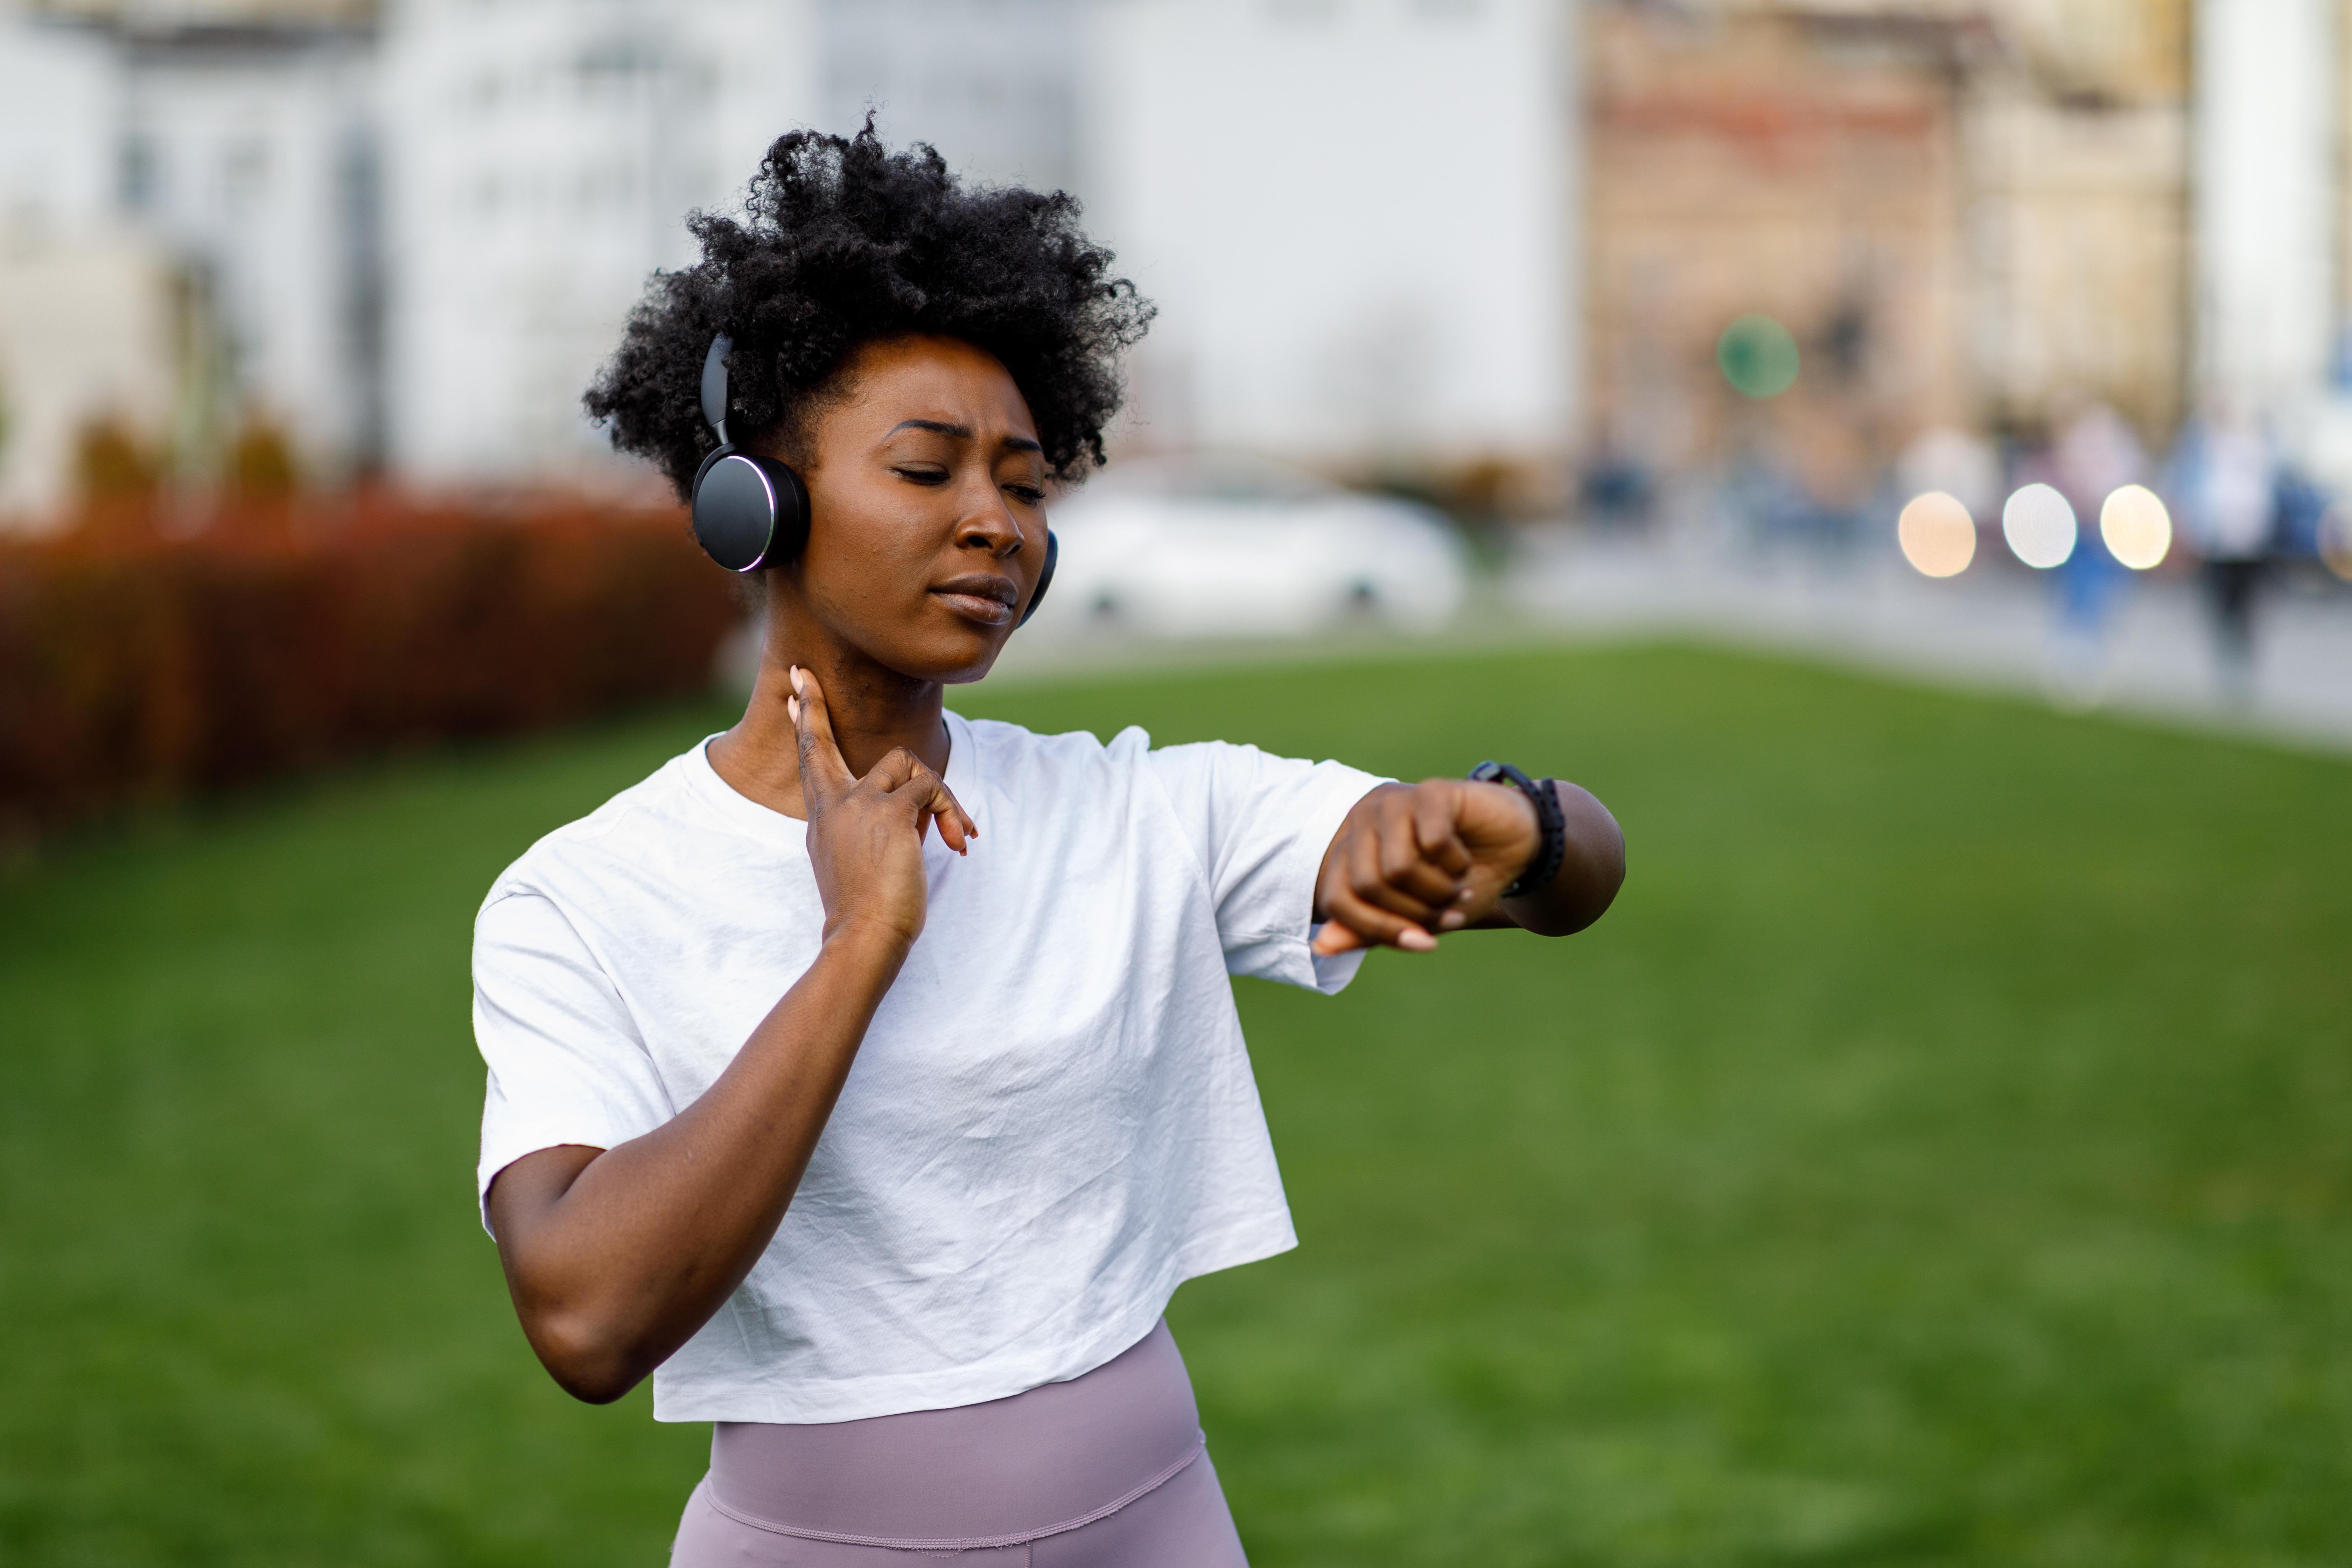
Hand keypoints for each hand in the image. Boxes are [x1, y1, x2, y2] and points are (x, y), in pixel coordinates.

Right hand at [788, 666, 976, 948]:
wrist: (864, 936)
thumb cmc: (867, 912)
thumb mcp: (862, 861)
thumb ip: (878, 826)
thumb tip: (915, 808)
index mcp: (823, 818)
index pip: (811, 761)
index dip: (803, 723)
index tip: (790, 693)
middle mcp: (834, 805)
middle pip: (820, 742)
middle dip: (810, 705)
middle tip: (800, 676)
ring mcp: (859, 804)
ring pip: (907, 763)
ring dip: (939, 793)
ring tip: (954, 835)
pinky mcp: (891, 811)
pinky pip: (931, 787)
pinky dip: (952, 811)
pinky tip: (958, 841)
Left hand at [1312, 779, 1537, 955]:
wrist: (1513, 846)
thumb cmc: (1459, 883)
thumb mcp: (1415, 916)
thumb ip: (1369, 930)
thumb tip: (1320, 946)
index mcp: (1349, 850)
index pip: (1336, 899)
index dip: (1377, 930)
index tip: (1424, 943)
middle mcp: (1362, 821)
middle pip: (1368, 885)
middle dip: (1416, 913)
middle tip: (1450, 911)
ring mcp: (1393, 801)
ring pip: (1398, 867)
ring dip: (1439, 892)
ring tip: (1459, 888)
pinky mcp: (1429, 791)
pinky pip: (1434, 843)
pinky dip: (1458, 865)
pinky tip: (1466, 859)